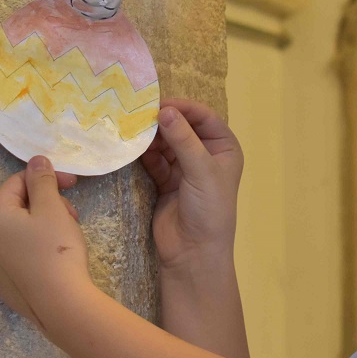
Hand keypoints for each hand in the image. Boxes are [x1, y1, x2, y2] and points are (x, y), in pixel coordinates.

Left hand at [0, 156, 91, 330]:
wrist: (60, 305)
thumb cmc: (55, 249)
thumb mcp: (51, 208)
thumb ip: (42, 180)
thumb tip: (36, 160)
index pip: (16, 183)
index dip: (45, 177)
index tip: (72, 183)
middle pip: (17, 207)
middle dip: (46, 203)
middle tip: (72, 214)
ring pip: (20, 231)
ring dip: (44, 223)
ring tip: (68, 235)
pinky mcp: (7, 284)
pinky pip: (21, 254)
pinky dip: (38, 247)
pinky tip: (57, 257)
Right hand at [141, 99, 243, 274]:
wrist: (193, 253)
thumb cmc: (209, 209)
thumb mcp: (201, 171)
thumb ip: (183, 139)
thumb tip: (164, 110)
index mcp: (223, 148)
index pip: (203, 117)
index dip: (183, 108)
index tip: (159, 104)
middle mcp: (205, 154)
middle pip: (181, 127)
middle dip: (163, 122)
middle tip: (139, 116)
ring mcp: (184, 167)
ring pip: (165, 142)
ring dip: (151, 138)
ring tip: (133, 132)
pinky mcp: (165, 180)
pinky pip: (154, 159)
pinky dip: (144, 154)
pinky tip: (133, 149)